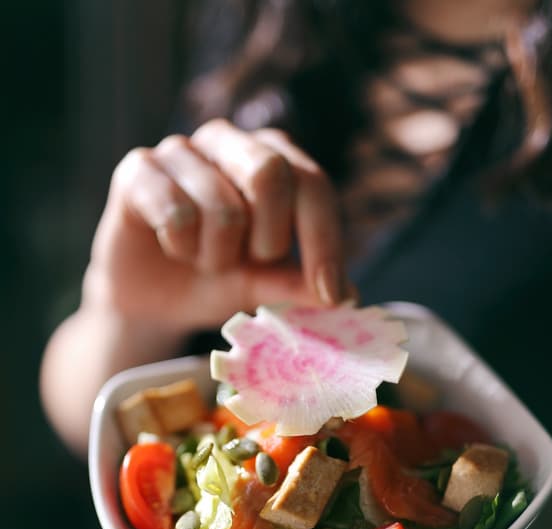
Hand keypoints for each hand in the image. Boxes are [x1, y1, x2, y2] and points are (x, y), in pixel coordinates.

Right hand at [85, 119, 351, 336]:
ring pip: (222, 206)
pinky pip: (176, 213)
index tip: (328, 293)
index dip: (323, 240)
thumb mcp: (267, 286)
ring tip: (203, 260)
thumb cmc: (217, 280)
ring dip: (216, 256)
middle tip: (247, 263)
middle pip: (270, 173)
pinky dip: (181, 247)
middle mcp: (230, 141)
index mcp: (274, 157)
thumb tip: (349, 296)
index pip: (312, 183)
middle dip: (266, 240)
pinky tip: (172, 248)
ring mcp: (181, 149)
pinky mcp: (138, 168)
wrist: (152, 299)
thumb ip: (302, 283)